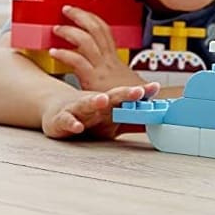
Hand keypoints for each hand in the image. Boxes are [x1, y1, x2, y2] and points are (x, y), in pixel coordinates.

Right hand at [42, 82, 159, 139]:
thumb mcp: (112, 119)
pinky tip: (78, 126)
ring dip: (96, 101)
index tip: (155, 88)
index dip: (141, 93)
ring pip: (87, 104)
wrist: (56, 109)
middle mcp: (96, 103)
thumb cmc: (89, 115)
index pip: (128, 96)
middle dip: (126, 93)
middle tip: (139, 91)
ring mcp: (78, 109)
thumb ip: (133, 121)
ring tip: (104, 100)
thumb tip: (158, 123)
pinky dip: (72, 123)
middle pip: (112, 96)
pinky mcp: (61, 119)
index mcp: (110, 103)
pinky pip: (67, 121)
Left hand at [50, 5, 144, 91]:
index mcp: (114, 57)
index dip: (91, 18)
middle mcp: (108, 59)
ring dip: (69, 32)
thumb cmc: (129, 99)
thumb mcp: (124, 81)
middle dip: (80, 16)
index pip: (104, 29)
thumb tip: (106, 72)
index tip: (80, 12)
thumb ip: (112, 74)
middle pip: (95, 28)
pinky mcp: (94, 78)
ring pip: (86, 40)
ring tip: (56, 29)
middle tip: (66, 9)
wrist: (140, 109)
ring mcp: (101, 67)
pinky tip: (54, 52)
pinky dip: (64, 54)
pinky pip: (78, 60)